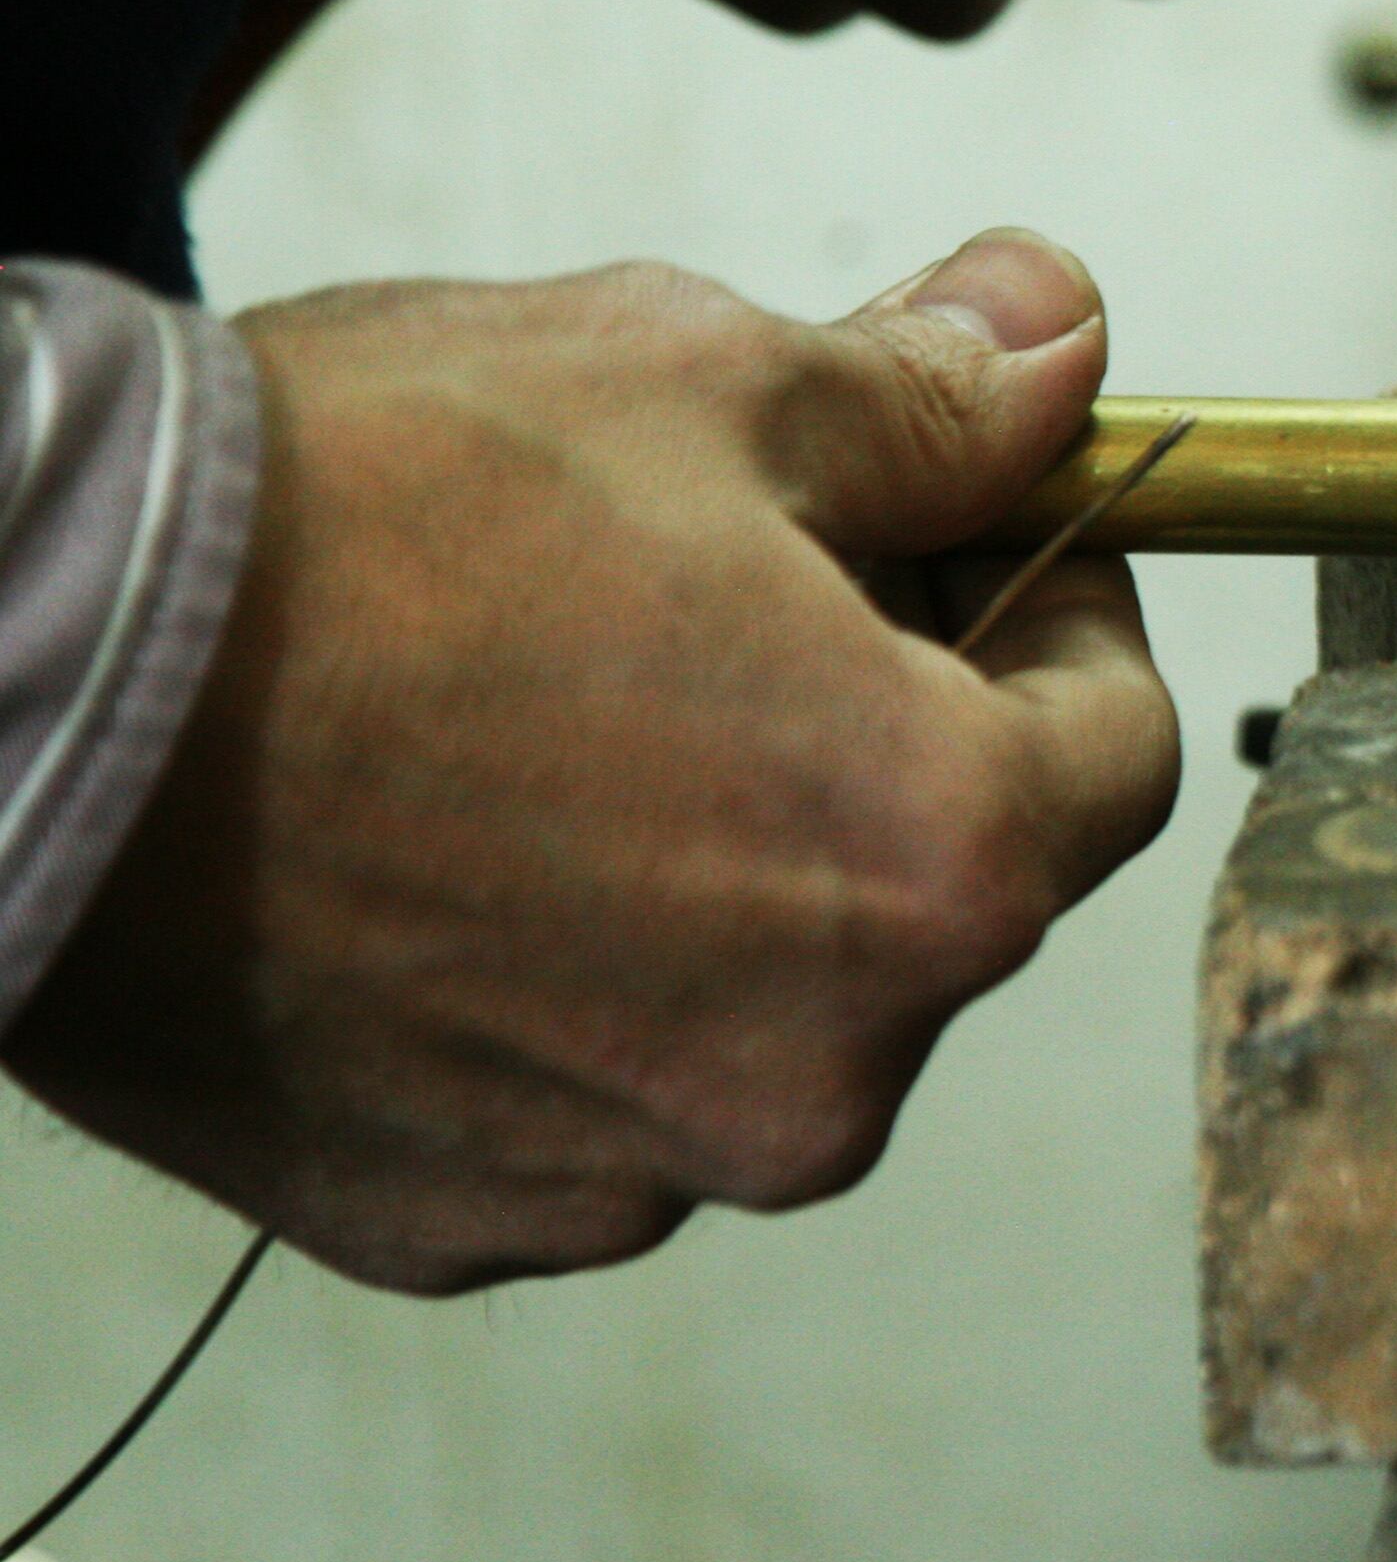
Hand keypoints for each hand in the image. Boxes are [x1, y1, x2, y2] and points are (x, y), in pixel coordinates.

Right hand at [6, 233, 1182, 1292]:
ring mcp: (627, 1168)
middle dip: (872, 732)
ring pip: (761, 995)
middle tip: (711, 593)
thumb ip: (937, 396)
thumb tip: (1067, 341)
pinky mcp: (450, 1220)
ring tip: (534, 710)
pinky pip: (583, 1092)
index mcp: (937, 866)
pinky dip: (550, 980)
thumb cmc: (359, 519)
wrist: (9, 676)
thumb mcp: (702, 377)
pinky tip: (427, 845)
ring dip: (710, 865)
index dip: (1055, 609)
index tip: (960, 534)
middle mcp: (820, 1072)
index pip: (1121, 744)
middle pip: (941, 884)